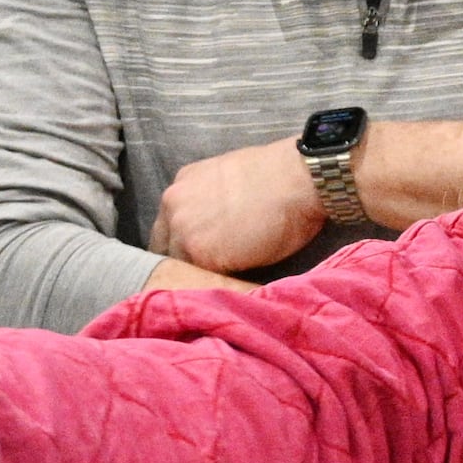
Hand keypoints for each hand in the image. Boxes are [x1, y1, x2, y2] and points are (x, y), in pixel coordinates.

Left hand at [154, 141, 328, 276]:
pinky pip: (198, 279)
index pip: (168, 226)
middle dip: (181, 261)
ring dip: (196, 276)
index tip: (197, 256)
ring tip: (220, 285)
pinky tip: (228, 287)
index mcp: (181, 185)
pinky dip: (212, 285)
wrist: (299, 180)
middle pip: (164, 246)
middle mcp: (173, 204)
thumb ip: (210, 202)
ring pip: (177, 265)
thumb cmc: (280, 175)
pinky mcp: (200, 255)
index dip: (182, 243)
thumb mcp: (230, 180)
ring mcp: (183, 230)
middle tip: (206, 275)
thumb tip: (216, 225)